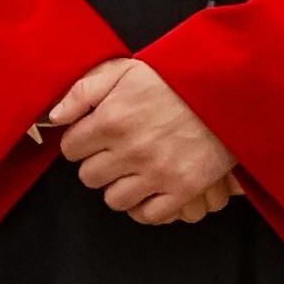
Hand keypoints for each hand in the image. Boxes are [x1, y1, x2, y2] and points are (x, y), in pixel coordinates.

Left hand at [46, 56, 238, 224]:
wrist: (229, 89)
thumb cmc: (178, 77)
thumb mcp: (127, 69)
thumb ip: (84, 90)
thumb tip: (54, 116)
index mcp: (112, 119)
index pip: (70, 149)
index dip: (80, 142)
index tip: (95, 137)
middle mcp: (131, 150)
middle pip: (89, 177)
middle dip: (98, 164)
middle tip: (116, 153)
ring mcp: (158, 173)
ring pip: (114, 199)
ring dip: (120, 187)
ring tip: (134, 171)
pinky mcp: (183, 188)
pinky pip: (149, 215)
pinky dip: (147, 206)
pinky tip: (151, 189)